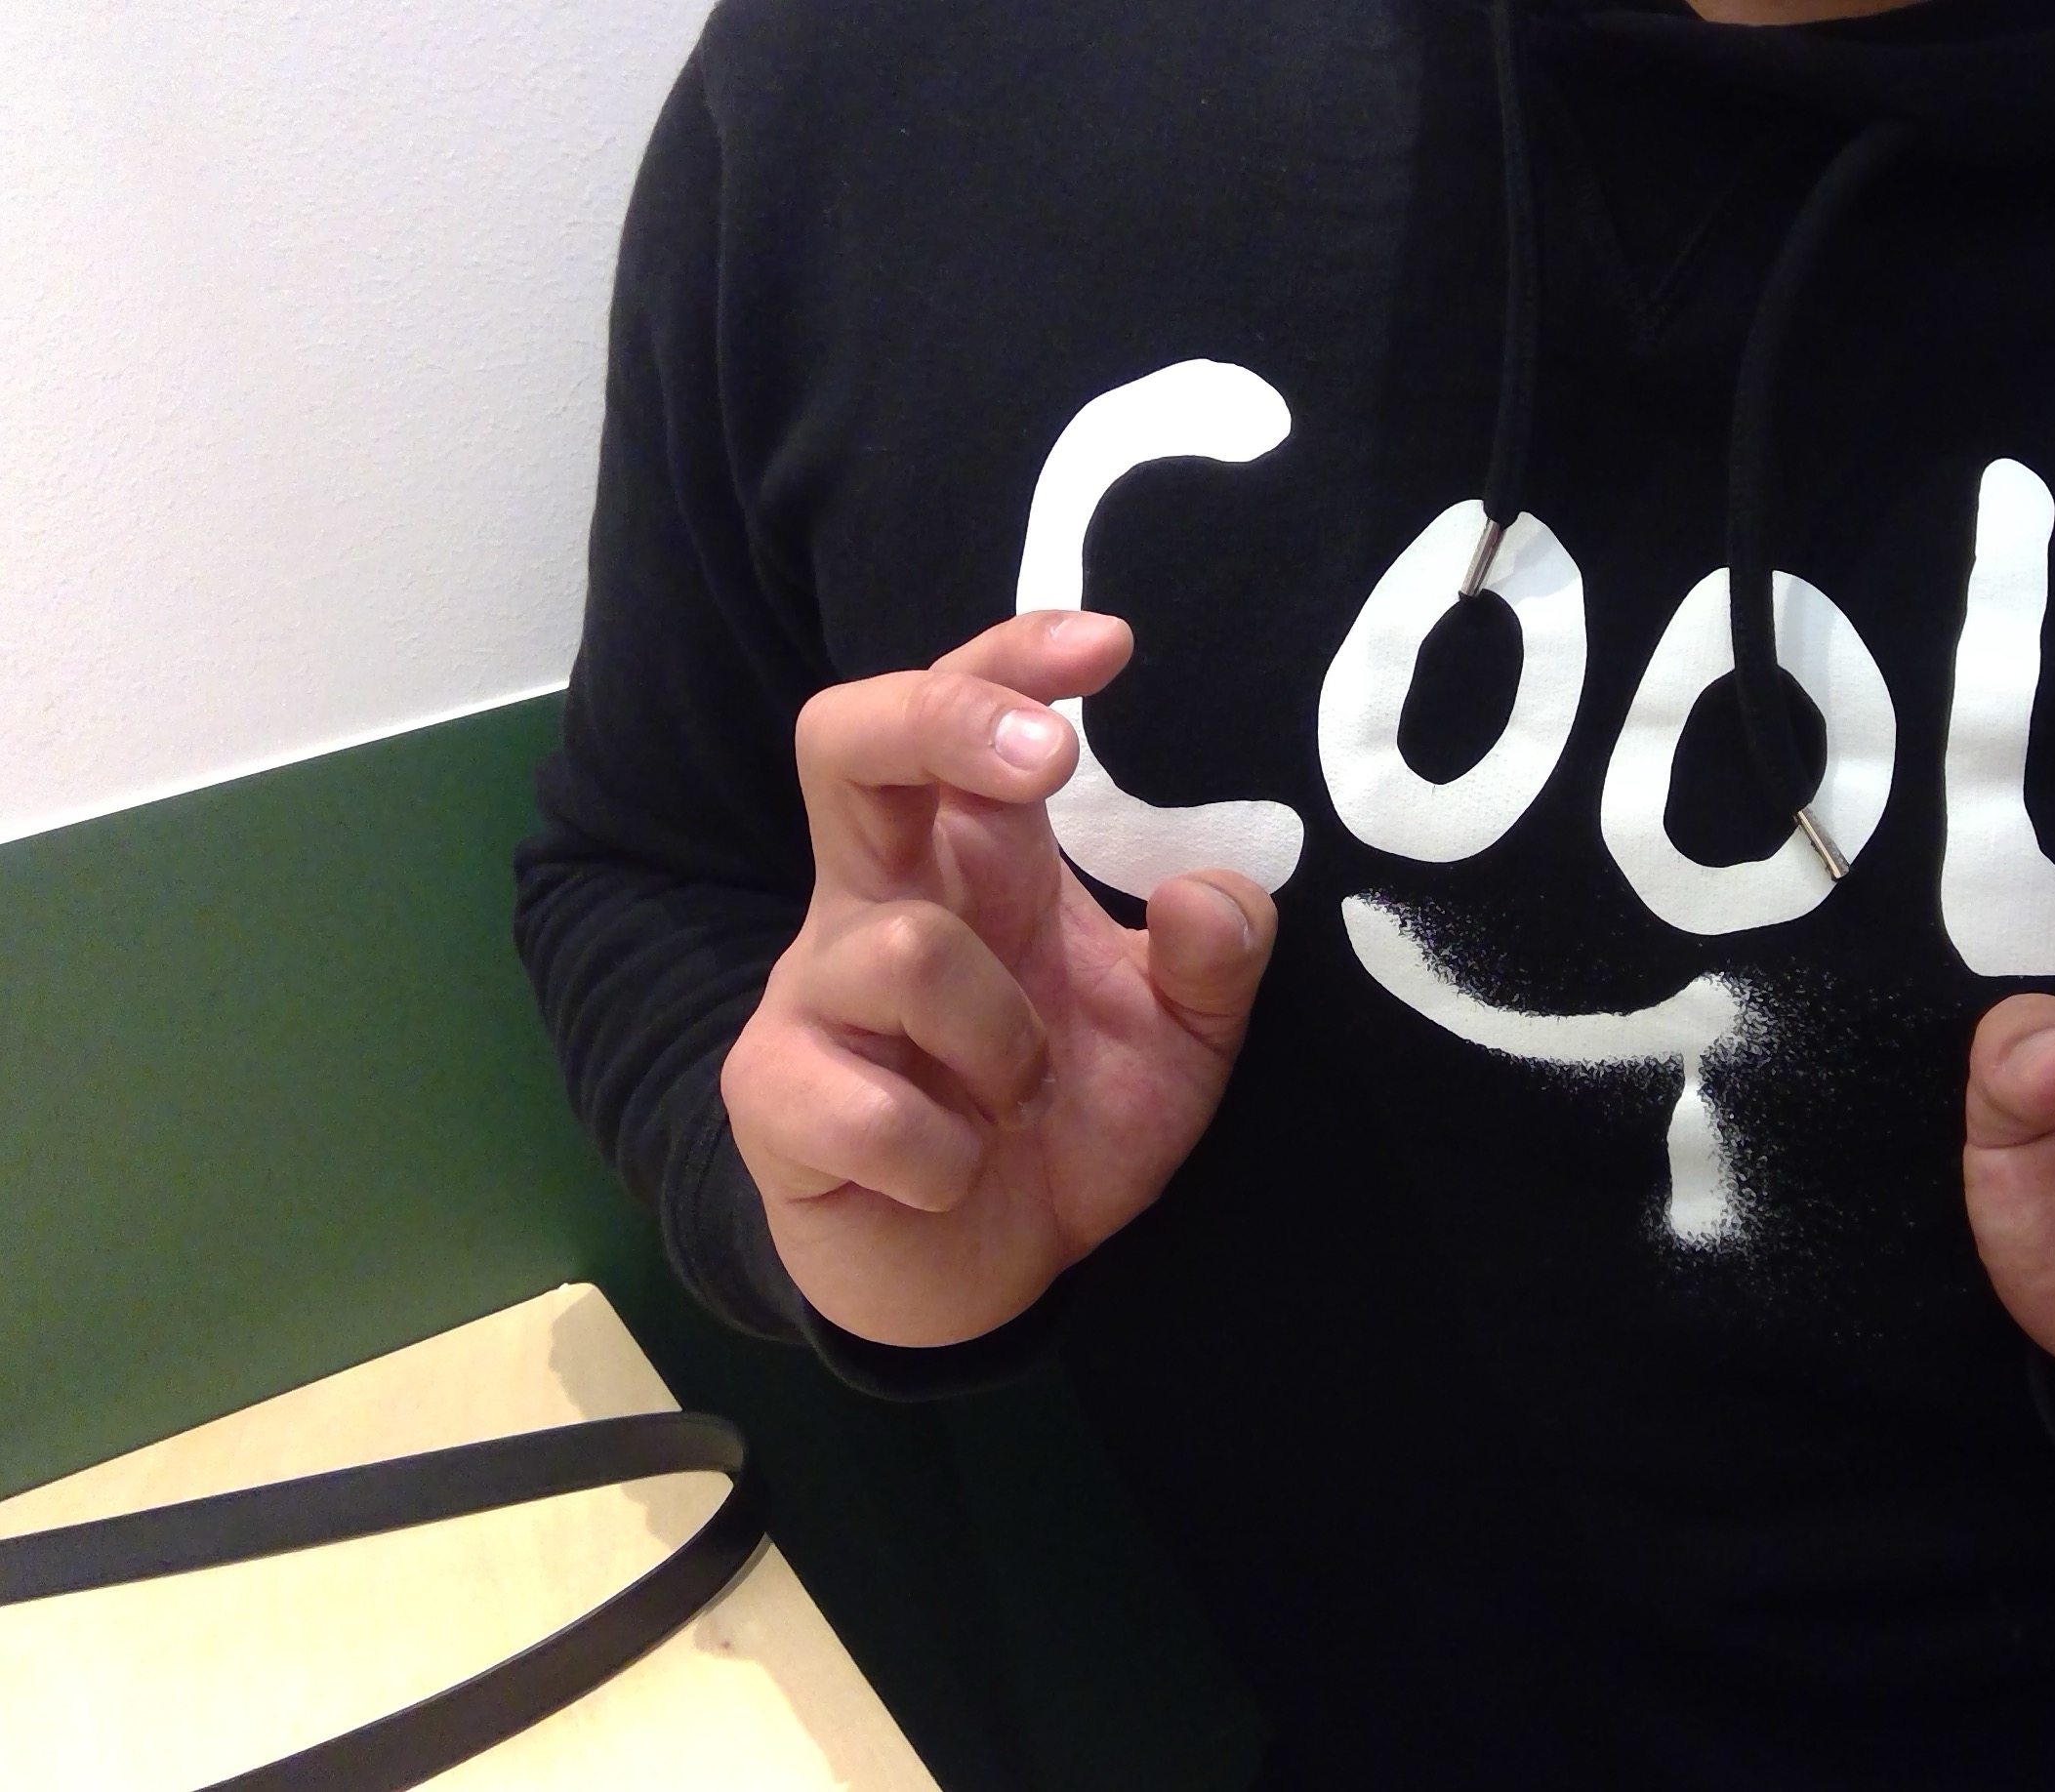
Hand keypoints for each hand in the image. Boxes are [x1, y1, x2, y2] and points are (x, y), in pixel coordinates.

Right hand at [721, 611, 1276, 1346]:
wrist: (977, 1273)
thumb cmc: (1065, 1122)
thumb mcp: (1180, 1045)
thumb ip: (1217, 966)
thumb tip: (1217, 893)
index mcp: (974, 859)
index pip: (966, 709)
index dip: (1017, 656)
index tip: (1113, 645)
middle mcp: (878, 897)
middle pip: (842, 738)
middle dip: (941, 717)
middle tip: (1048, 764)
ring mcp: (813, 992)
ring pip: (906, 950)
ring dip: (1003, 1039)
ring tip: (1023, 1103)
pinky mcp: (771, 1097)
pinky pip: (869, 1106)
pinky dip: (945, 1155)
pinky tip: (958, 1174)